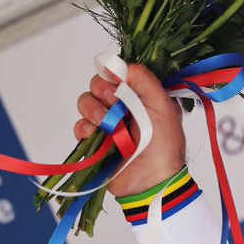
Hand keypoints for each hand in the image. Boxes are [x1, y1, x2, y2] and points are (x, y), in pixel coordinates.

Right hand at [74, 64, 186, 197]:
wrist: (152, 179)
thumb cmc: (164, 145)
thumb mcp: (162, 105)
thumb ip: (144, 80)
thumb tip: (119, 64)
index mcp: (140, 96)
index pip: (117, 73)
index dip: (113, 74)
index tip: (117, 80)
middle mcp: (123, 107)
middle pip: (97, 84)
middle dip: (103, 91)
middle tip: (115, 103)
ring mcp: (107, 123)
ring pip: (85, 102)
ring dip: (94, 110)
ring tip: (108, 125)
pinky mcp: (95, 140)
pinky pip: (79, 125)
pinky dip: (85, 128)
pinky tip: (98, 136)